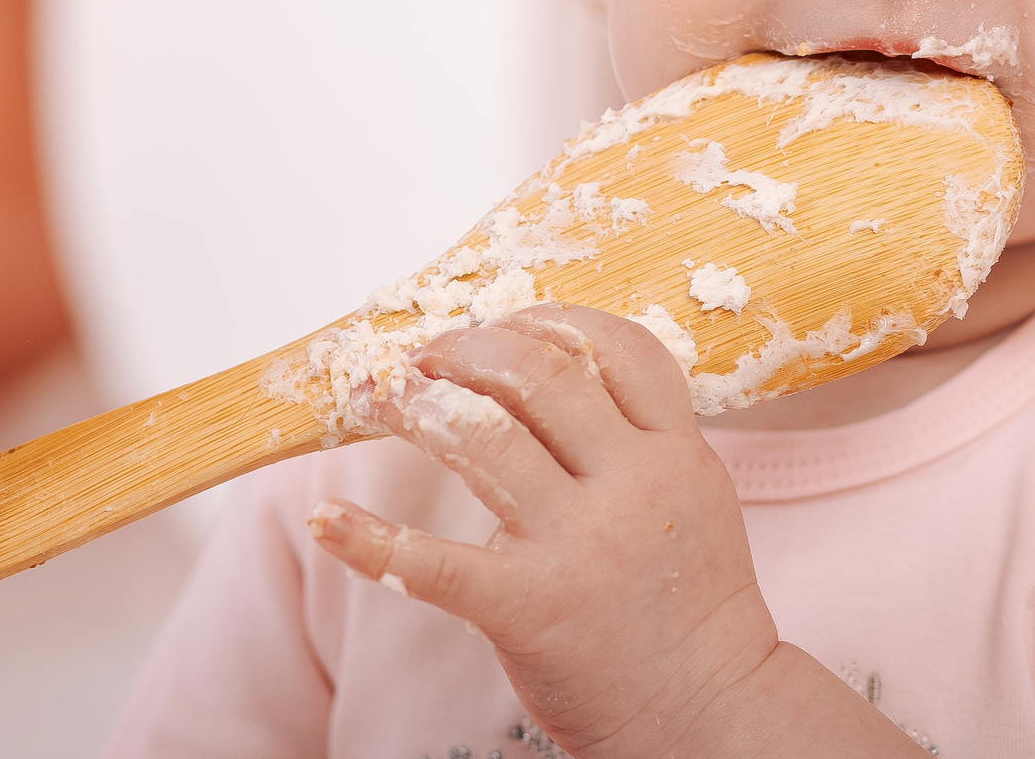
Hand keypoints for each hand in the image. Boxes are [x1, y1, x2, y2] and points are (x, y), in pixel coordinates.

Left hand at [307, 307, 913, 758]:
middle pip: (540, 375)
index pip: (618, 348)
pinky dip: (369, 539)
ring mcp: (580, 544)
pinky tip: (325, 519)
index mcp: (675, 452)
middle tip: (422, 354)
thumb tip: (556, 382)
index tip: (503, 321)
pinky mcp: (529, 608)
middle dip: (467, 350)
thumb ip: (639, 444)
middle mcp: (631, 484)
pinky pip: (434, 564)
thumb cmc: (692, 610)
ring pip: (483, 438)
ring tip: (371, 396)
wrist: (710, 713)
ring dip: (413, 406)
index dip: (551, 321)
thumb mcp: (693, 500)